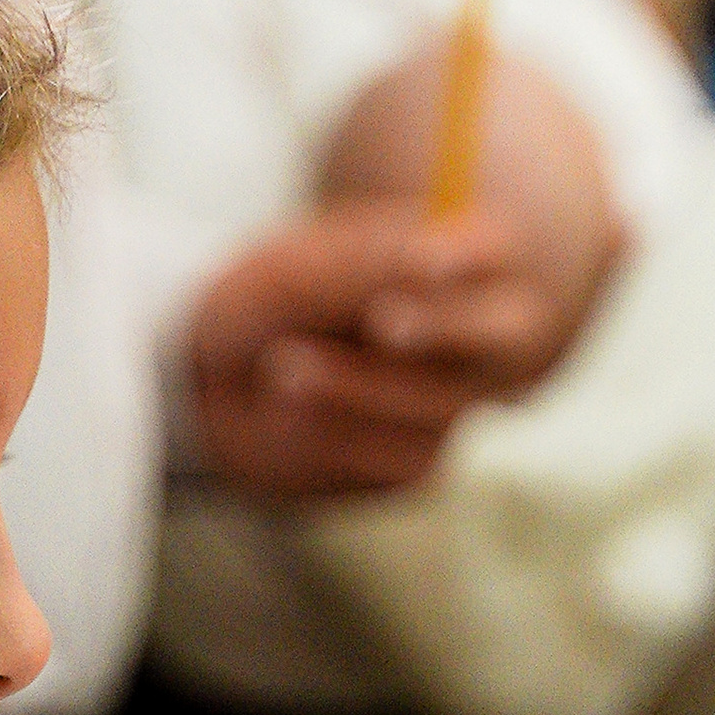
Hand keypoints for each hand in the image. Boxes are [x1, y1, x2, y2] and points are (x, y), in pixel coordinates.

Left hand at [187, 209, 575, 500]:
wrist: (212, 396)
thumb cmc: (259, 312)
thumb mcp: (287, 277)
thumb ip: (356, 270)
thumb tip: (420, 264)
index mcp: (444, 262)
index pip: (489, 252)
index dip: (467, 256)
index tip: (425, 261)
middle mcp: (465, 334)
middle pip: (503, 332)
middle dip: (445, 327)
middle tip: (383, 325)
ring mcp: (450, 402)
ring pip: (440, 401)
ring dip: (354, 384)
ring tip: (280, 365)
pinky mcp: (418, 462)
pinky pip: (399, 455)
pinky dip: (336, 434)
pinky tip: (289, 411)